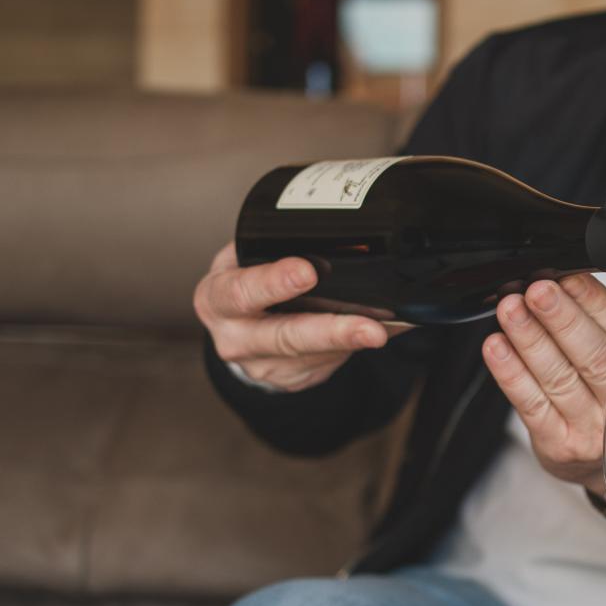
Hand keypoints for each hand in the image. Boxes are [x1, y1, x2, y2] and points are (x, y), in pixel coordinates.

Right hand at [193, 243, 386, 391]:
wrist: (234, 327)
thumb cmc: (245, 281)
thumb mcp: (243, 258)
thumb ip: (274, 243)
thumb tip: (341, 224)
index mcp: (216, 299)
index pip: (241, 292)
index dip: (274, 283)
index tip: (308, 272)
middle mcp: (235, 339)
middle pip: (287, 339)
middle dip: (333, 332)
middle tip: (371, 329)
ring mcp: (262, 366)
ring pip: (316, 356)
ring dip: (355, 342)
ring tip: (388, 326)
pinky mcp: (289, 381)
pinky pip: (328, 365)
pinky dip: (357, 347)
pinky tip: (383, 331)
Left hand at [484, 275, 605, 497]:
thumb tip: (565, 281)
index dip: (597, 304)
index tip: (569, 278)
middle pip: (595, 357)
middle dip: (562, 319)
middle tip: (537, 290)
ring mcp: (595, 430)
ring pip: (559, 378)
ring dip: (531, 339)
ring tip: (510, 309)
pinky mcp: (560, 445)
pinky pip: (532, 404)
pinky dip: (511, 373)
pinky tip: (498, 347)